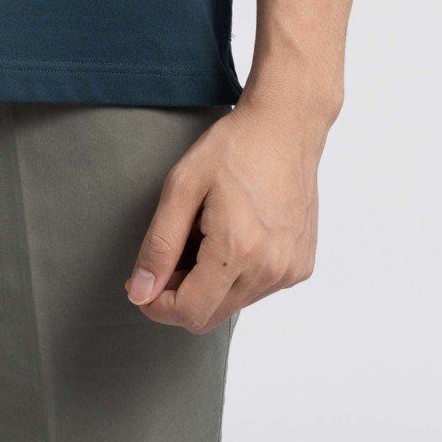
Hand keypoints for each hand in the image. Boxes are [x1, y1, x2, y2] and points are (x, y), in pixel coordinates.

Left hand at [123, 94, 326, 331]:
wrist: (286, 126)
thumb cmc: (233, 147)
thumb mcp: (181, 186)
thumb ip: (159, 245)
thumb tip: (139, 293)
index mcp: (238, 249)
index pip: (189, 313)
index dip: (157, 305)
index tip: (141, 282)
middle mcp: (270, 269)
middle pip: (210, 315)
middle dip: (181, 293)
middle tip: (173, 249)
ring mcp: (290, 270)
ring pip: (233, 304)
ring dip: (210, 283)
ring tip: (207, 232)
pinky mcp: (301, 265)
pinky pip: (257, 289)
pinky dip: (237, 273)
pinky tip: (235, 232)